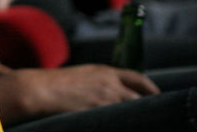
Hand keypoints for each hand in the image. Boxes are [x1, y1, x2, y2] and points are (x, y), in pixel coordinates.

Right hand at [0, 64, 158, 124]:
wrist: (40, 90)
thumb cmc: (55, 83)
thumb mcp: (81, 75)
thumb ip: (99, 81)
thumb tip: (110, 91)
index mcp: (105, 71)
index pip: (138, 78)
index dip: (150, 88)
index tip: (156, 95)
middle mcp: (110, 84)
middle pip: (140, 97)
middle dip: (148, 105)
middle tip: (155, 114)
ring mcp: (106, 100)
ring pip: (132, 110)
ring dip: (137, 117)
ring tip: (142, 123)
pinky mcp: (99, 113)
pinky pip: (119, 120)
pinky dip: (124, 123)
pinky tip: (121, 125)